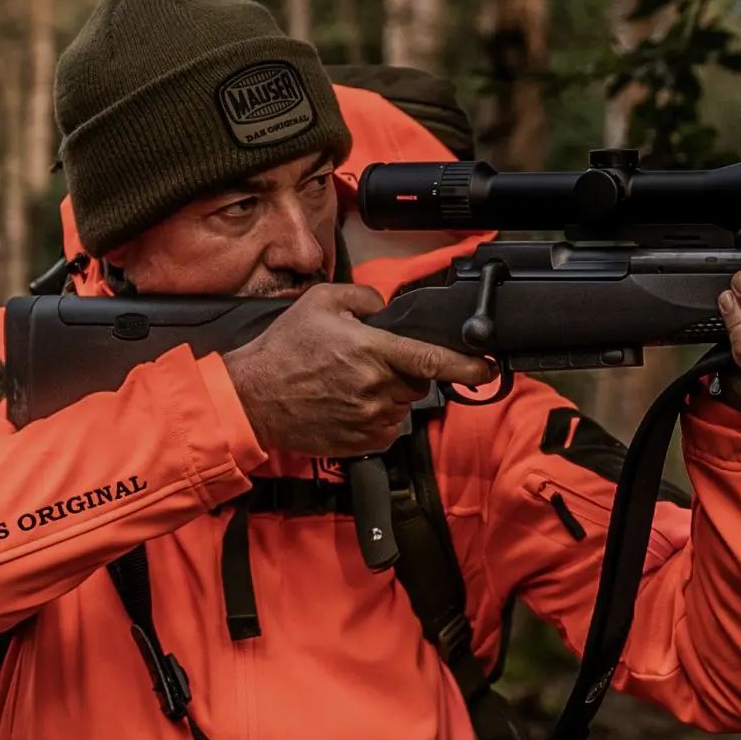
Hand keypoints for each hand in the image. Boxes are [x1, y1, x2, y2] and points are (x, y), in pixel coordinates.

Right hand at [221, 283, 494, 456]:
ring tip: (352, 385)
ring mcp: (369, 418)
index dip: (466, 366)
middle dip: (406, 371)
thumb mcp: (320, 302)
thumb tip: (385, 306)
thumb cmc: (283, 351)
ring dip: (390, 395)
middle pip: (418, 381)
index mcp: (371, 351)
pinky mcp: (360, 442)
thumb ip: (364, 297)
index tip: (488, 368)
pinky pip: (387, 430)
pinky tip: (350, 405)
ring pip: (403, 406)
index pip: (432, 359)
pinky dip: (378, 418)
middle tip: (372, 363)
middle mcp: (376, 387)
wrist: (251, 398)